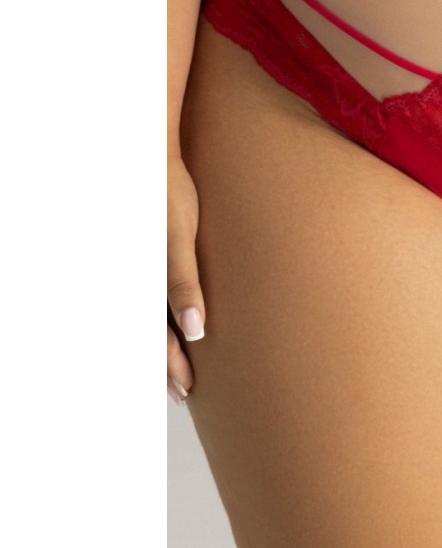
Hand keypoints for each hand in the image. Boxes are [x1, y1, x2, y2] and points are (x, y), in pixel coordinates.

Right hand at [167, 155, 205, 405]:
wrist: (156, 155)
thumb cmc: (169, 193)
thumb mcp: (178, 237)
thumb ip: (183, 281)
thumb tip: (195, 329)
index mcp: (142, 280)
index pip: (154, 334)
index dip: (169, 364)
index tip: (186, 388)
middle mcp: (140, 278)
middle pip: (151, 331)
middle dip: (167, 362)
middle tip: (186, 391)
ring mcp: (144, 268)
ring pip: (152, 317)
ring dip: (165, 345)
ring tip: (183, 371)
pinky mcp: (154, 256)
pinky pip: (156, 295)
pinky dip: (166, 318)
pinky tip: (181, 327)